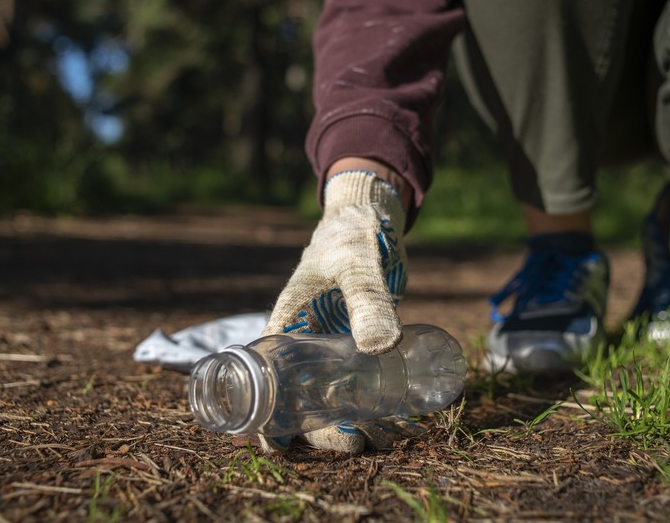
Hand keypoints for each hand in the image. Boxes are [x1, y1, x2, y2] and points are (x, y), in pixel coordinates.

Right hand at [259, 170, 417, 453]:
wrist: (371, 222)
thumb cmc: (351, 237)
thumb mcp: (358, 266)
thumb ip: (368, 300)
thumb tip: (381, 348)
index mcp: (288, 327)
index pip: (265, 381)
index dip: (266, 417)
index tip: (278, 447)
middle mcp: (307, 345)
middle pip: (305, 400)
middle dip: (326, 429)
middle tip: (358, 445)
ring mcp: (335, 349)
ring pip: (338, 398)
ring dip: (357, 423)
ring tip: (387, 443)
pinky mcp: (362, 348)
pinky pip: (366, 384)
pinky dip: (381, 406)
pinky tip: (404, 424)